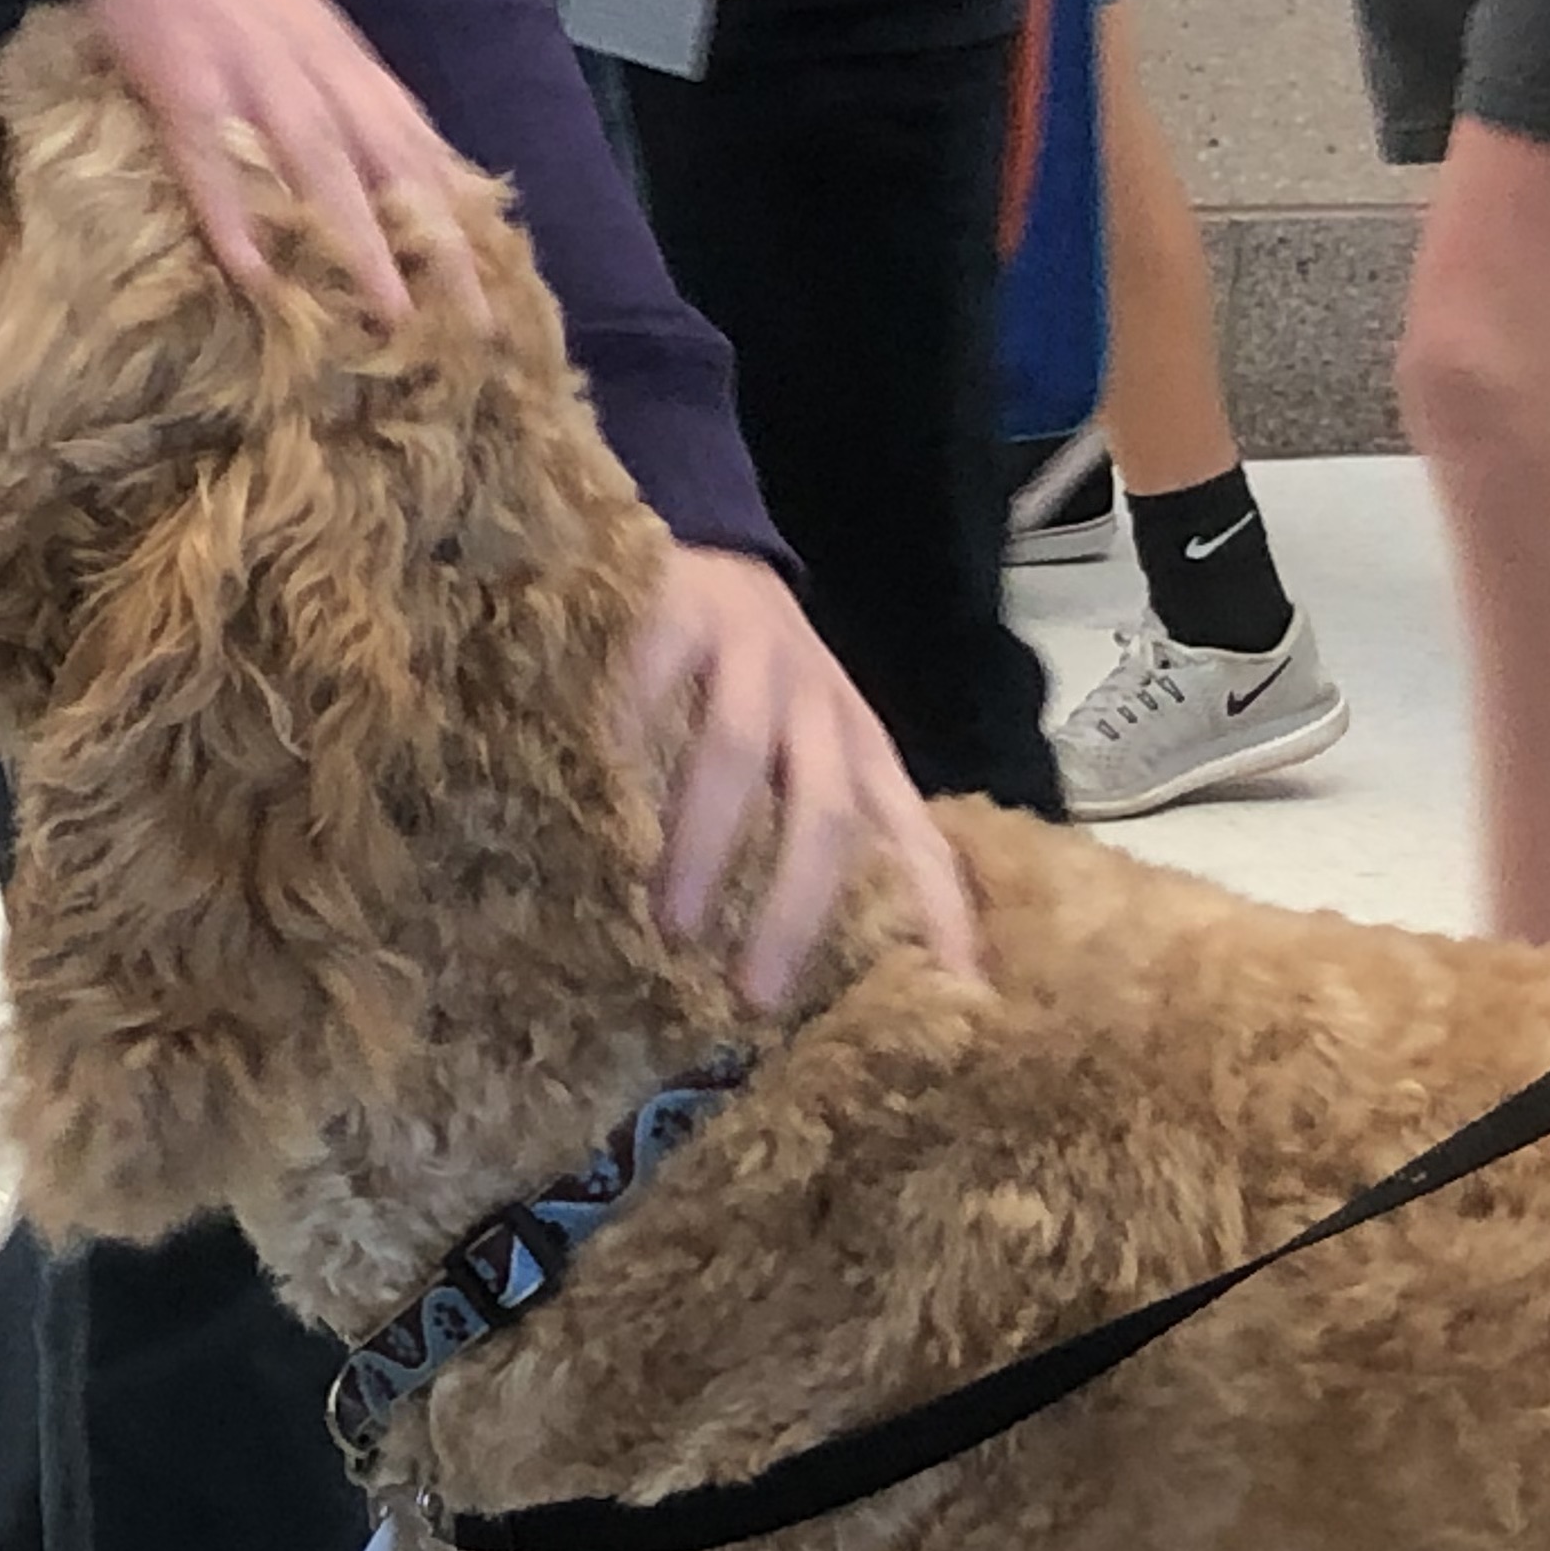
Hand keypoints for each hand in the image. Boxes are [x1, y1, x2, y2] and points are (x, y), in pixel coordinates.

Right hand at [74, 0, 485, 323]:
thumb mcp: (315, 35)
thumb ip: (354, 99)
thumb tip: (407, 173)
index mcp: (350, 69)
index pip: (424, 152)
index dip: (464, 221)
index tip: (501, 288)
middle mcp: (319, 76)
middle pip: (393, 168)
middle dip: (437, 246)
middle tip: (472, 323)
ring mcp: (253, 77)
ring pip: (320, 165)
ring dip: (359, 240)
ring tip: (390, 313)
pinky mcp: (184, 82)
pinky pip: (210, 157)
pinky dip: (233, 213)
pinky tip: (252, 272)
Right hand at [618, 546, 980, 1007]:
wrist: (720, 551)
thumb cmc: (759, 687)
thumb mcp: (805, 760)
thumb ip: (807, 840)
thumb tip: (789, 980)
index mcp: (864, 755)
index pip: (919, 841)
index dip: (940, 915)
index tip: (952, 999)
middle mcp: (821, 708)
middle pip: (826, 814)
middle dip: (795, 910)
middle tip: (757, 996)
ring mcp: (755, 654)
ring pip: (738, 752)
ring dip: (705, 843)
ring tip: (670, 920)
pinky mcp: (686, 608)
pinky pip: (657, 677)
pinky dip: (628, 731)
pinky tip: (597, 786)